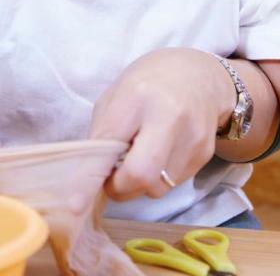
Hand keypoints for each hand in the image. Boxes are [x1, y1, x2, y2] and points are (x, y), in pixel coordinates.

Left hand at [89, 48, 232, 200]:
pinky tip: (161, 153)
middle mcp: (169, 116)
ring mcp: (192, 136)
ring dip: (140, 184)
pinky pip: (174, 183)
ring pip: (157, 187)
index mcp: (138, 95)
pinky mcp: (205, 153)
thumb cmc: (146, 85)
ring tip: (141, 156)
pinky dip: (160, 177)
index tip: (75, 203)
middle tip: (113, 179)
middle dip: (120, 188)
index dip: (90, 177)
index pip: (110, 145)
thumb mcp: (115, 97)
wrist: (198, 76)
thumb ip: (102, 135)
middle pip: (141, 175)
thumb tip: (88, 179)